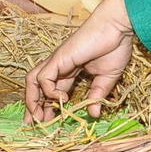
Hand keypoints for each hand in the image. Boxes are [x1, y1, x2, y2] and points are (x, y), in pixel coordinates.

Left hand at [25, 0, 137, 120]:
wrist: (117, 27)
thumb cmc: (114, 46)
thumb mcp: (107, 78)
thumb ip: (98, 94)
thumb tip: (93, 114)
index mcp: (70, 70)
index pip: (52, 90)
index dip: (48, 106)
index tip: (48, 123)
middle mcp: (59, 65)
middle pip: (37, 86)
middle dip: (33, 106)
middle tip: (33, 124)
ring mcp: (57, 60)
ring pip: (33, 80)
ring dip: (33, 100)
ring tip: (40, 117)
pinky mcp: (59, 58)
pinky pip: (43, 77)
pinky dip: (48, 91)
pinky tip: (62, 99)